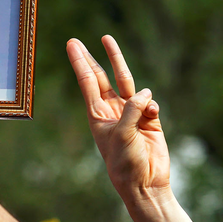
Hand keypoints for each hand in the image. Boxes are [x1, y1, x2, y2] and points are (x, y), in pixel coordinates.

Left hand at [66, 36, 169, 197]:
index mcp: (97, 114)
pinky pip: (149, 102)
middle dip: (89, 58)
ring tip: (106, 39)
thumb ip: (131, 110)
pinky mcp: (149, 119)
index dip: (79, 62)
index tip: (71, 45)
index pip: (87, 82)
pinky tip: (151, 113)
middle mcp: (112, 109)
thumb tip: (146, 93)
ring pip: (125, 81)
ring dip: (116, 61)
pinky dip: (150, 104)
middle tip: (76, 41)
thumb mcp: (122, 134)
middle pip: (100, 76)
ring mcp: (130, 112)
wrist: (145, 182)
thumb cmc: (125, 162)